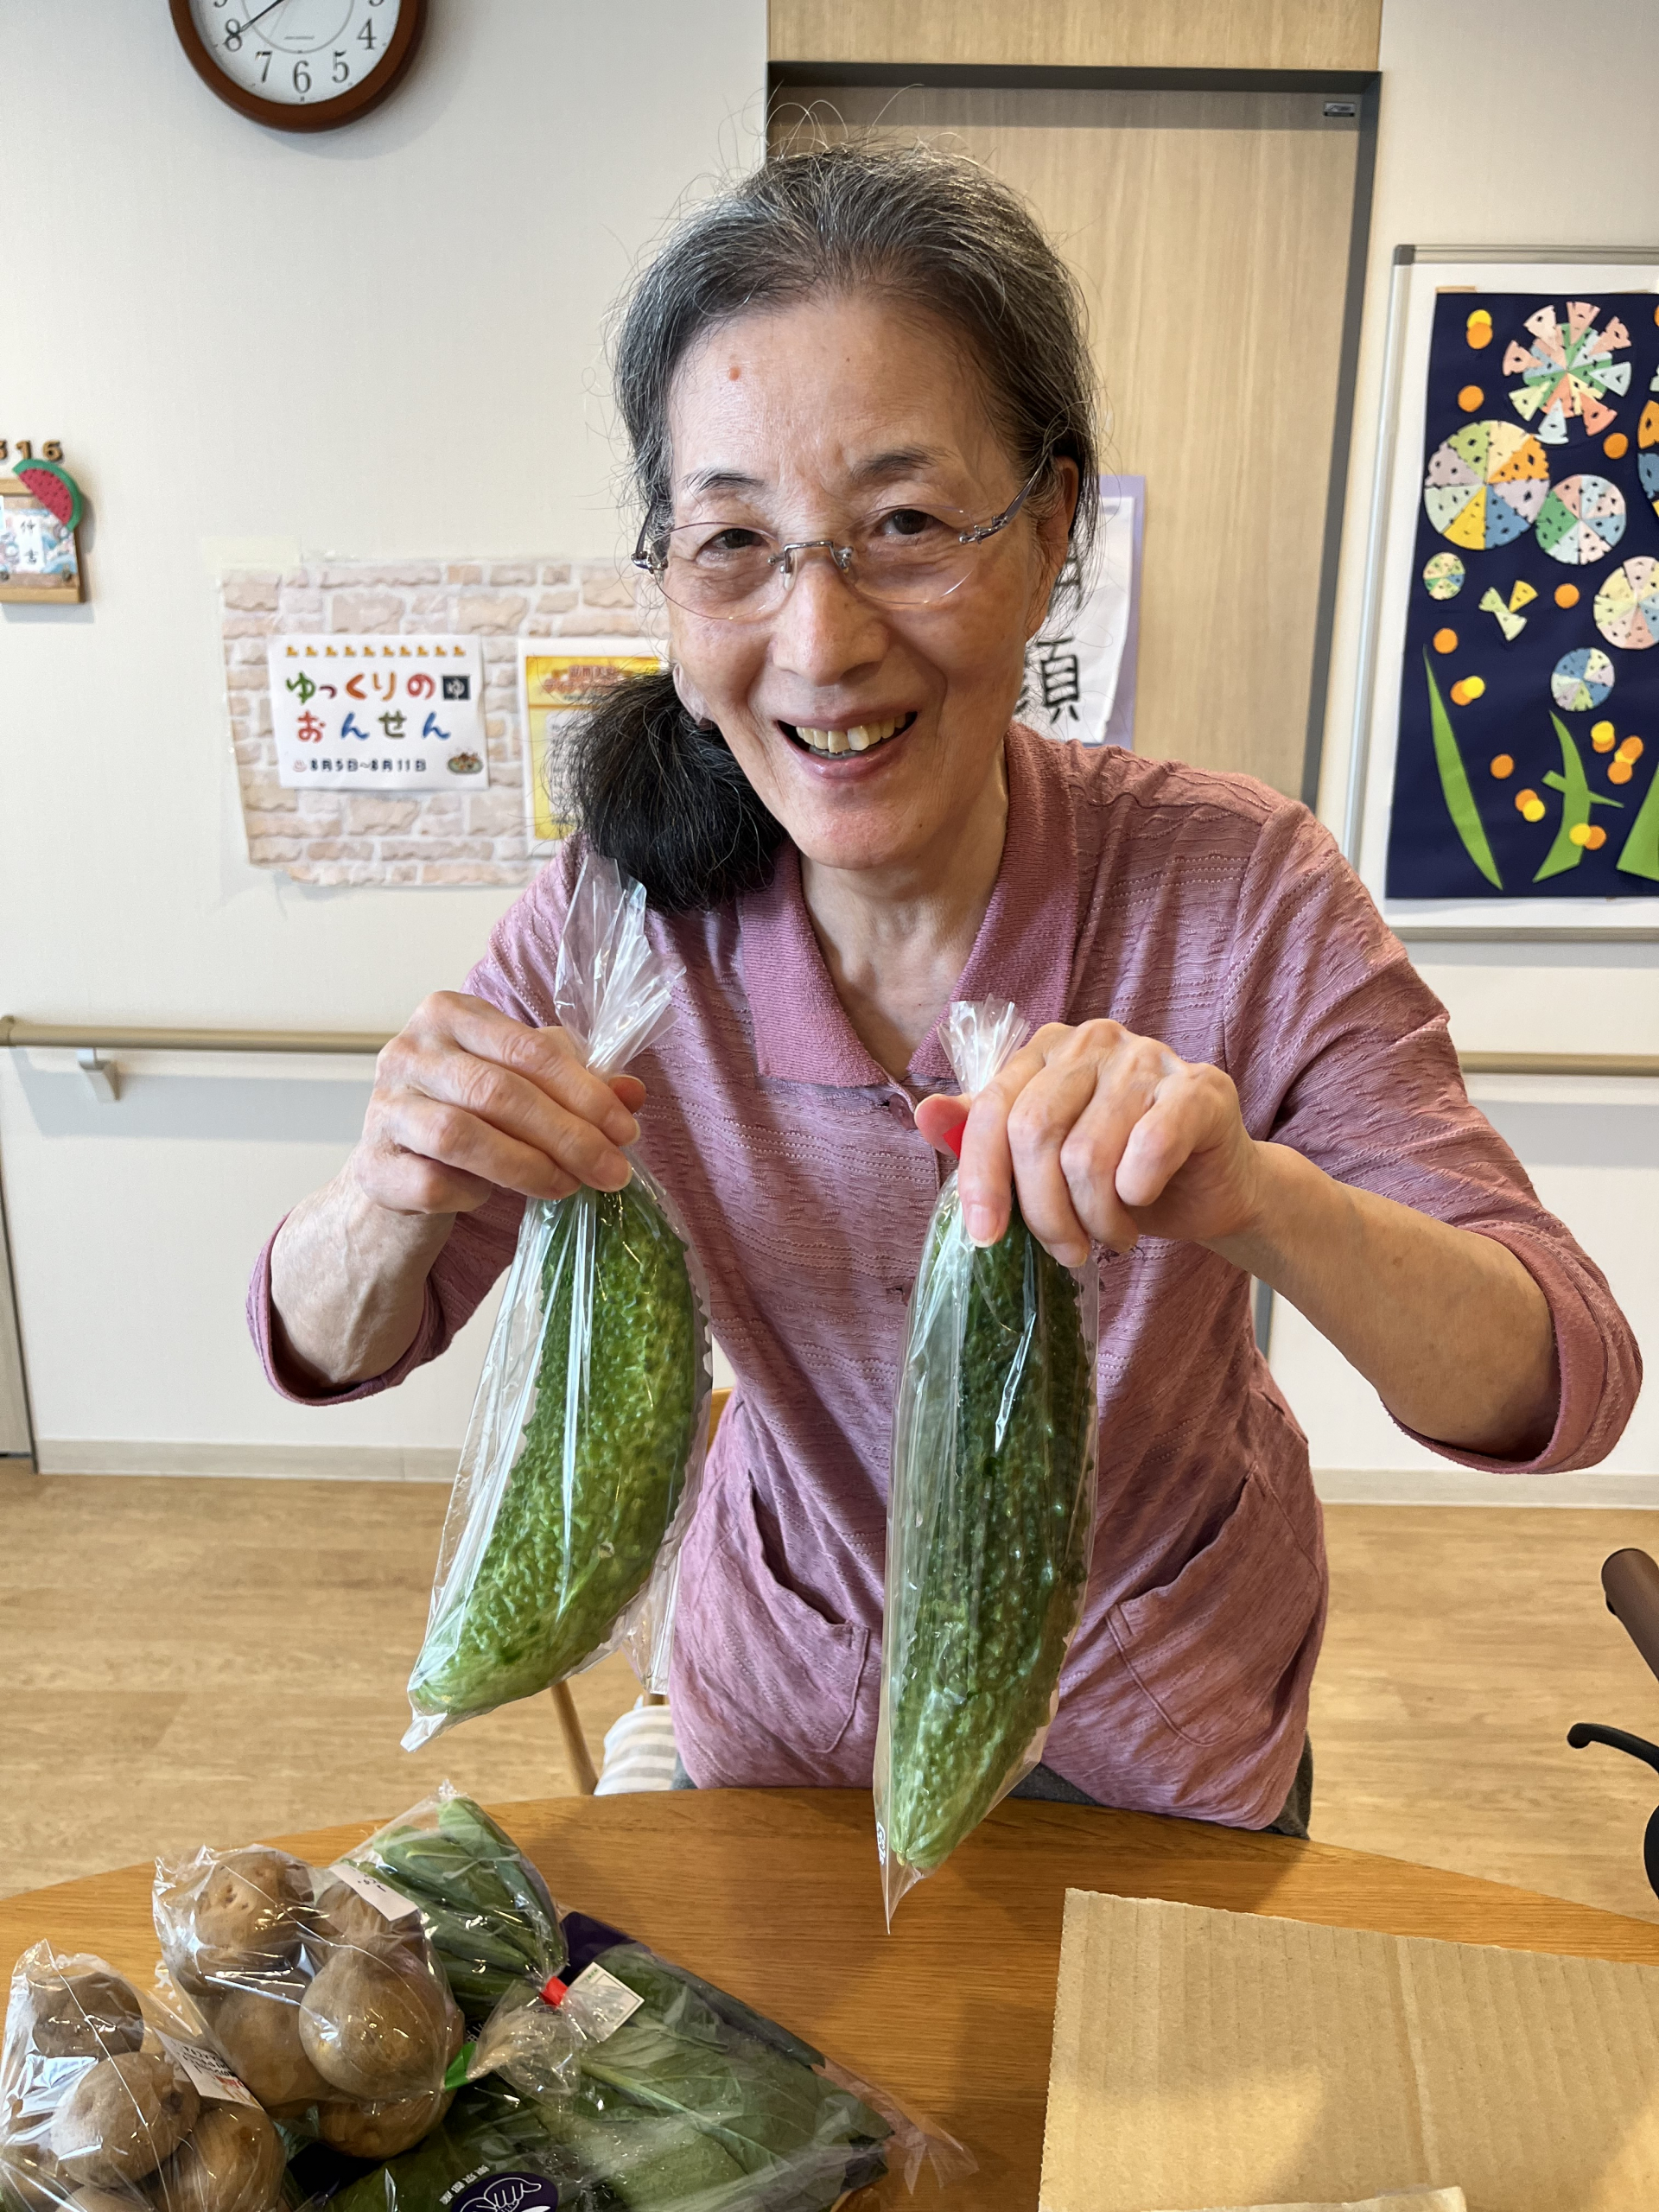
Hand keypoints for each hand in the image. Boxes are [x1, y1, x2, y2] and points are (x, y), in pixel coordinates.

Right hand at [348, 991, 644, 1216]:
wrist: (397, 1174)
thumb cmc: (468, 1118)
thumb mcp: (523, 1087)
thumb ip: (575, 1082)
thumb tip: (632, 1092)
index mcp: (449, 1014)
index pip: (527, 1049)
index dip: (584, 1092)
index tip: (626, 1130)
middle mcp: (407, 1051)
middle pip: (499, 1092)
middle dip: (568, 1135)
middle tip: (612, 1170)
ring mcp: (383, 1108)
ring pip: (462, 1135)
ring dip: (529, 1166)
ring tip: (569, 1186)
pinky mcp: (371, 1166)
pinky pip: (432, 1182)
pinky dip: (473, 1194)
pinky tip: (492, 1199)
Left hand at [913, 1019, 1265, 1265]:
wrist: (1212, 1188)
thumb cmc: (1121, 1173)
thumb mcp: (1044, 1162)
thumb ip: (986, 1136)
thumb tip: (924, 1115)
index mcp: (1048, 1048)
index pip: (993, 1109)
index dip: (982, 1179)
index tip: (986, 1238)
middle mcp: (1096, 1040)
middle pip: (1035, 1131)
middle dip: (1044, 1212)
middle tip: (1068, 1251)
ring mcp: (1149, 1057)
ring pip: (1088, 1155)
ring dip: (1096, 1219)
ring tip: (1111, 1236)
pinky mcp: (1200, 1088)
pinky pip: (1149, 1148)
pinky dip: (1138, 1193)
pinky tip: (1143, 1203)